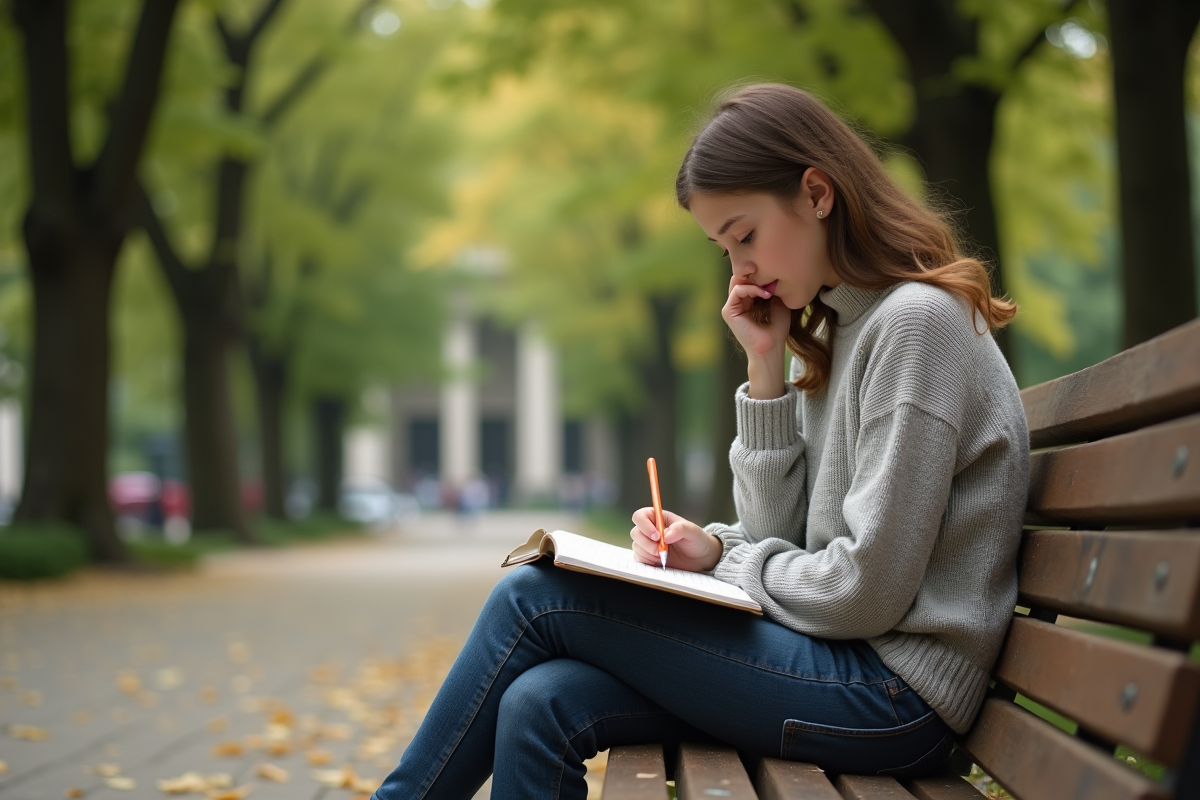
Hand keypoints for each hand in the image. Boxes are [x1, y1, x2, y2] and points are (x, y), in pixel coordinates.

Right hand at [630, 507, 721, 572]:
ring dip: (648, 553)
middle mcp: (650, 530)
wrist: (700, 558)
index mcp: (658, 518)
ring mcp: (648, 544)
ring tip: (664, 556)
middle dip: (646, 543)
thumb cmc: (697, 540)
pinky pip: (639, 558)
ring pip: (636, 546)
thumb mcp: (693, 531)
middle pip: (635, 532)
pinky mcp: (648, 556)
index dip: (644, 525)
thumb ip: (680, 529)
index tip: (657, 536)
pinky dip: (648, 561)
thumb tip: (665, 535)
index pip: (640, 516)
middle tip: (660, 550)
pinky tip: (660, 561)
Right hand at [722, 277, 790, 398]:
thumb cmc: (777, 330)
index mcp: (747, 302)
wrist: (771, 347)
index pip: (748, 279)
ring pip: (738, 282)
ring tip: (769, 288)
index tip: (774, 272)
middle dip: (754, 273)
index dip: (759, 273)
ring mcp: (731, 307)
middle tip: (769, 272)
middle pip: (740, 278)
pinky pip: (737, 291)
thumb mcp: (778, 304)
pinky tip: (765, 293)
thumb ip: (772, 289)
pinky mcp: (728, 311)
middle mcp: (737, 303)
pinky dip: (751, 288)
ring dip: (755, 281)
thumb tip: (773, 273)